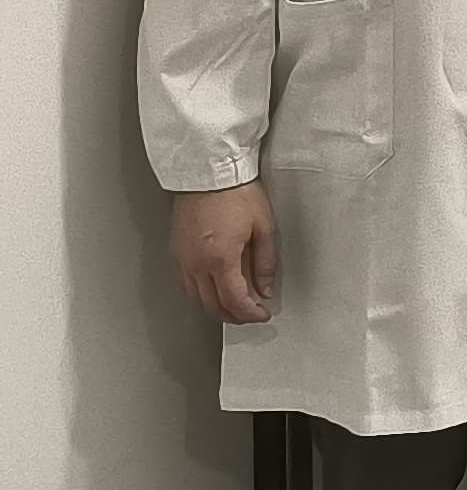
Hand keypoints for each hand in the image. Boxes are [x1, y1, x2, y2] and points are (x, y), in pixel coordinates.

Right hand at [172, 184, 276, 323]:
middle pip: (212, 305)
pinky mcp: (176, 252)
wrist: (208, 173)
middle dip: (234, 316)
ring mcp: (182, 260)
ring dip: (216, 308)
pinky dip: (201, 294)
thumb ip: (265, 263)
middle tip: (251, 315)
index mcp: (220, 260)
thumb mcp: (263, 228)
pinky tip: (215, 290)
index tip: (262, 315)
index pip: (234, 301)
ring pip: (196, 298)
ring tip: (236, 306)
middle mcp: (196, 265)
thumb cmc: (236, 194)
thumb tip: (266, 289)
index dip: (250, 314)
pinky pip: (186, 284)